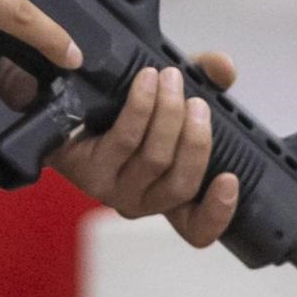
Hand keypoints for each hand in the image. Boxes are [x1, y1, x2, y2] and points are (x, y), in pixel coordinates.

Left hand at [52, 51, 241, 247]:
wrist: (66, 106)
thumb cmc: (127, 109)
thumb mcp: (173, 93)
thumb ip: (204, 78)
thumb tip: (225, 68)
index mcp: (167, 194)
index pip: (196, 228)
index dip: (217, 213)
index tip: (229, 179)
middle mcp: (141, 201)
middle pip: (180, 185)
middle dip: (196, 140)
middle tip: (197, 101)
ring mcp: (113, 190)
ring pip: (153, 160)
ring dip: (168, 114)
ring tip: (170, 78)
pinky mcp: (88, 171)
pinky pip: (124, 139)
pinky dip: (141, 106)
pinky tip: (146, 81)